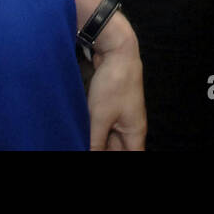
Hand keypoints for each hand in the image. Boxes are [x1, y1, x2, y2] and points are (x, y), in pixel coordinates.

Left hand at [85, 14, 146, 149]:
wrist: (117, 52)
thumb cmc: (114, 84)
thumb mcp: (100, 118)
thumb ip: (95, 143)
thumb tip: (88, 154)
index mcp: (135, 132)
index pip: (132, 157)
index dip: (116, 161)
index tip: (98, 156)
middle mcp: (130, 127)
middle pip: (117, 150)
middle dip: (101, 152)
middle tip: (82, 146)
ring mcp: (120, 117)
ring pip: (107, 140)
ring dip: (94, 143)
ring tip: (78, 141)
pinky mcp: (110, 109)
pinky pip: (102, 129)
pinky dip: (92, 134)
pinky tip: (79, 135)